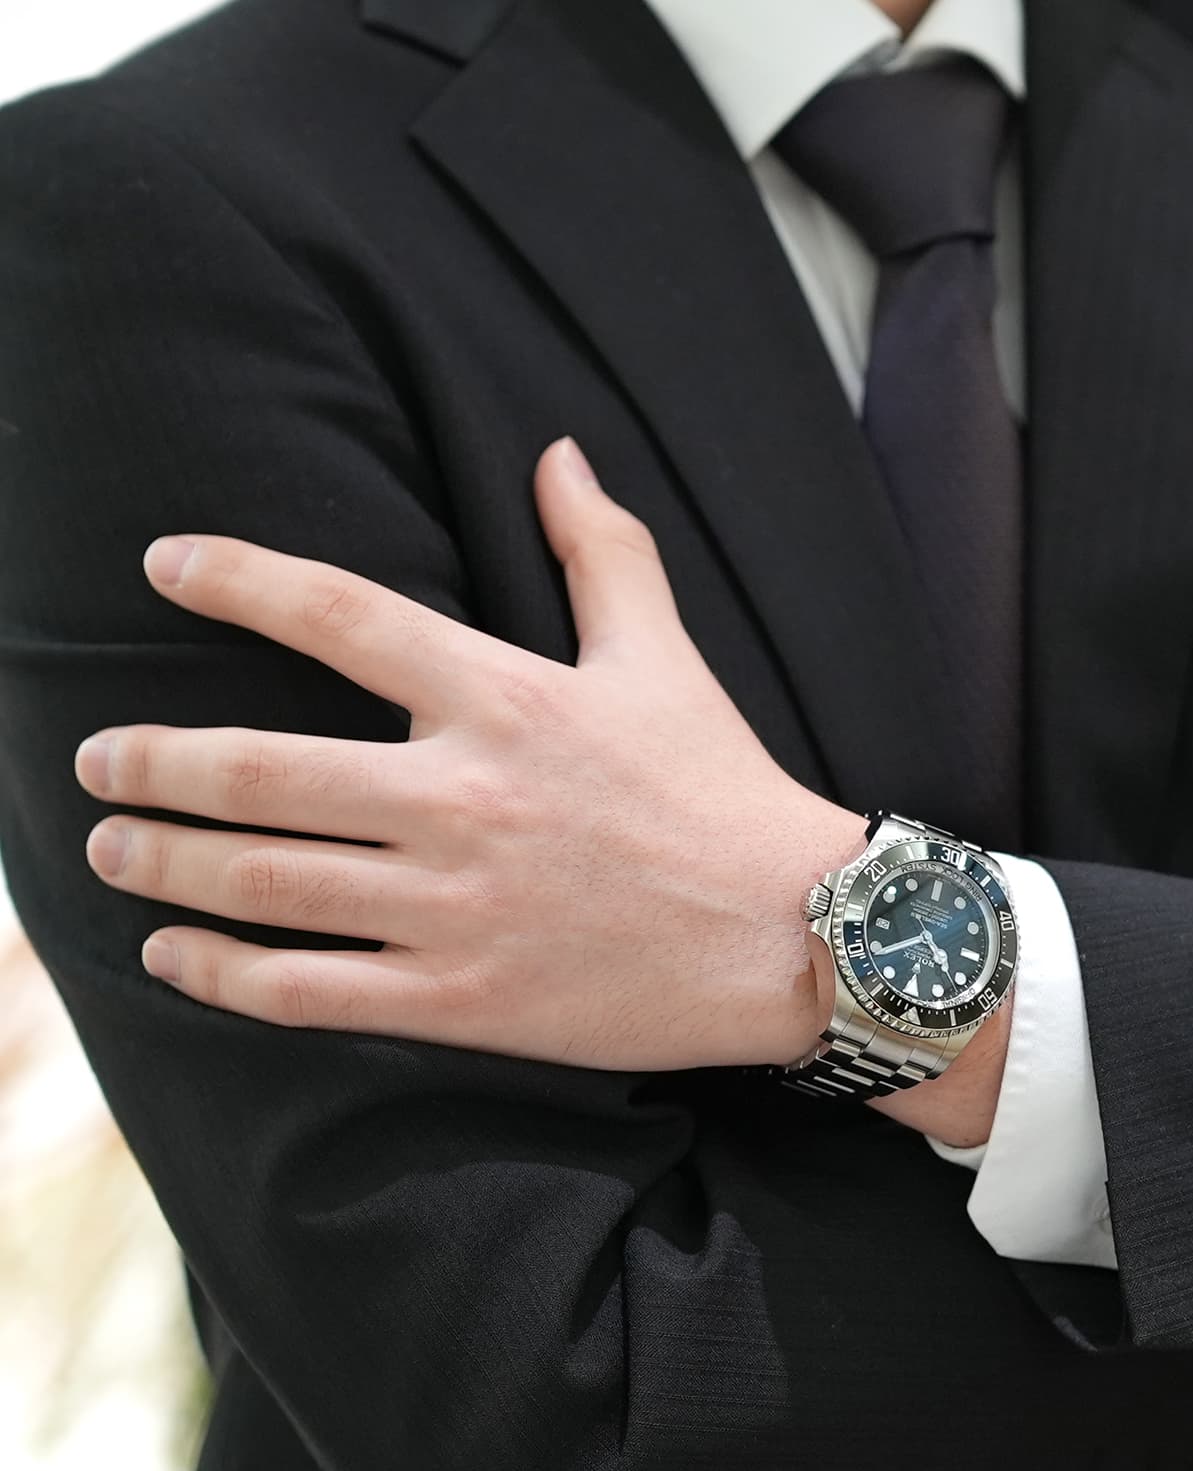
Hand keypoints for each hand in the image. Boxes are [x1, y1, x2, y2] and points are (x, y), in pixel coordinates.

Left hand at [75, 436, 865, 1071]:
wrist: (794, 934)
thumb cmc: (725, 792)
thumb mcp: (667, 659)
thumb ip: (602, 552)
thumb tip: (558, 453)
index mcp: (505, 698)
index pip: (339, 615)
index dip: (237, 578)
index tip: (164, 565)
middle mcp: (462, 797)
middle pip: (256, 769)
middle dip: (151, 761)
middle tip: (98, 758)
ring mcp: (454, 906)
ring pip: (262, 883)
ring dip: (163, 863)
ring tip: (111, 849)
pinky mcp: (463, 997)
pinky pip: (308, 989)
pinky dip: (223, 975)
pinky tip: (174, 958)